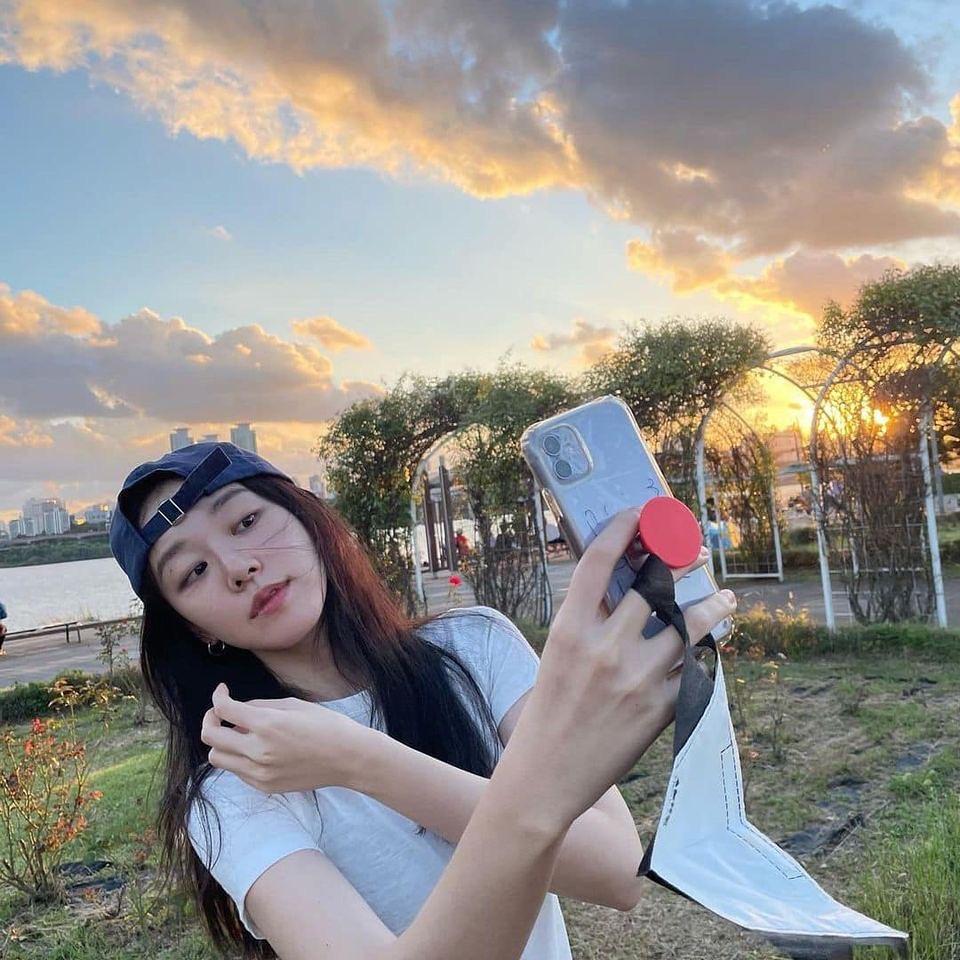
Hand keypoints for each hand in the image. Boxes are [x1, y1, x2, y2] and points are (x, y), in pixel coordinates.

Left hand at [200, 684, 371, 793]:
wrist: (348, 758)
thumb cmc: (326, 725)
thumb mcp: (294, 705)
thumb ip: (260, 707)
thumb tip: (238, 710)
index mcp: (267, 724)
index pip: (224, 710)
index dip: (218, 697)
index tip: (222, 691)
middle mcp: (258, 751)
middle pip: (211, 737)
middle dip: (211, 719)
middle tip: (220, 713)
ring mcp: (260, 772)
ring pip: (217, 759)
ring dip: (222, 743)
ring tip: (239, 734)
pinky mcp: (264, 786)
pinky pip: (237, 771)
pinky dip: (238, 758)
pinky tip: (256, 749)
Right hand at [513, 508, 736, 826]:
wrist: (546, 774)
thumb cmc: (548, 710)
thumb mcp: (559, 654)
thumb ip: (589, 621)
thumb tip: (627, 587)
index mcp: (569, 629)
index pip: (598, 562)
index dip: (622, 529)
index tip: (639, 513)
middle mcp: (604, 647)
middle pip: (653, 585)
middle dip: (678, 558)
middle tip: (692, 548)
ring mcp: (636, 678)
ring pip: (688, 625)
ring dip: (711, 606)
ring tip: (724, 598)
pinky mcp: (660, 708)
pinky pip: (693, 668)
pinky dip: (703, 654)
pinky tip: (710, 646)